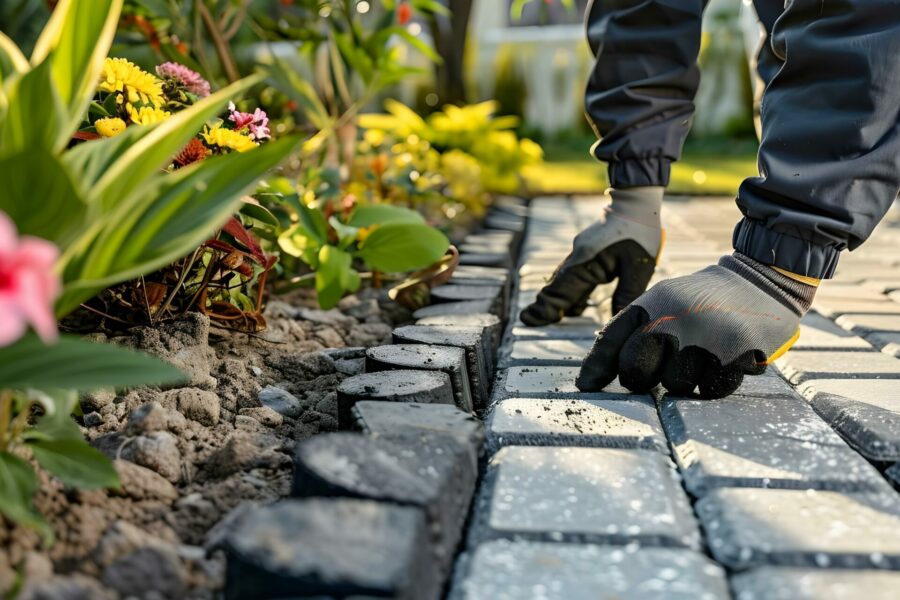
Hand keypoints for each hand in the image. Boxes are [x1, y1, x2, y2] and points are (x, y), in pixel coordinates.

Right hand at [520, 188, 663, 325]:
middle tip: (528, 320)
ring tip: (553, 316)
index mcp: (585, 262)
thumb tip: (616, 319)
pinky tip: (576, 301)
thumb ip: (626, 294)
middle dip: (544, 305)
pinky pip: (572, 273)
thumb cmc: (640, 234)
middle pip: (555, 286)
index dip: (545, 307)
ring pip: (563, 280)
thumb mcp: (638, 267)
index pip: (560, 291)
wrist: (635, 204)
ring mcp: (579, 252)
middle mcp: (577, 257)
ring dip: (559, 298)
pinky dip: (570, 289)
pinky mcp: (585, 250)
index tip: (528, 319)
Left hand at [576, 254, 815, 398]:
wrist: (761, 280)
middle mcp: (677, 318)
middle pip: (638, 373)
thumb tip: (589, 380)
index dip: (597, 368)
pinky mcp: (737, 354)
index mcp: (654, 302)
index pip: (613, 341)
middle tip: (662, 367)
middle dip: (644, 378)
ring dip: (685, 379)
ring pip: (676, 386)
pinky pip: (711, 390)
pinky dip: (714, 382)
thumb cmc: (701, 300)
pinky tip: (722, 360)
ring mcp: (707, 337)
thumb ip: (629, 333)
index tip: (587, 387)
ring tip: (700, 356)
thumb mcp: (663, 301)